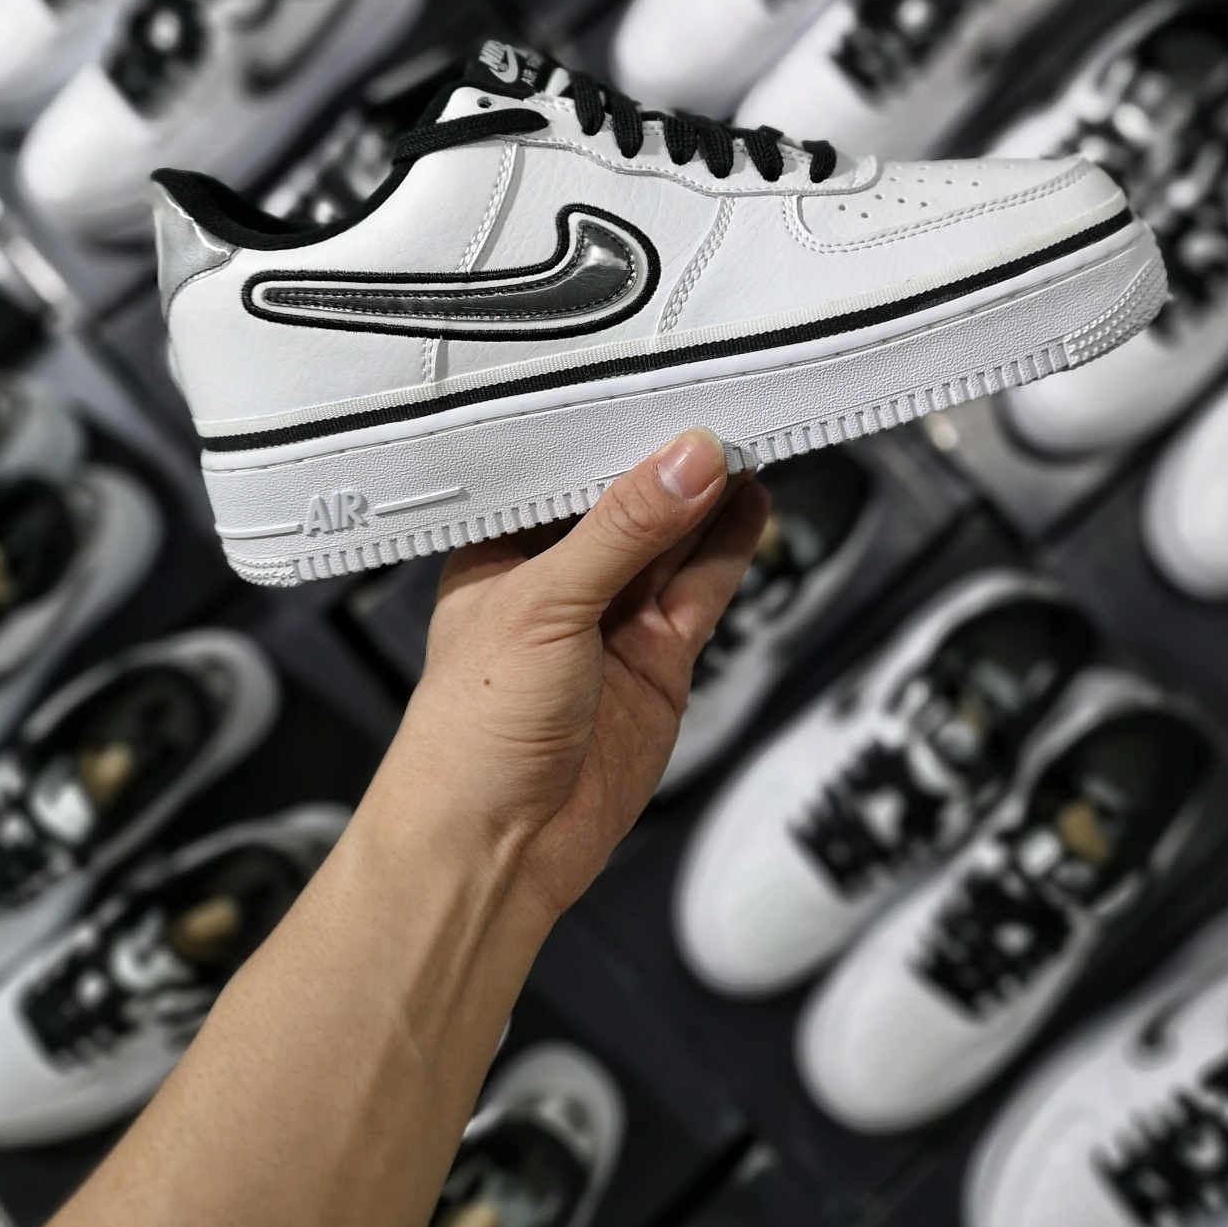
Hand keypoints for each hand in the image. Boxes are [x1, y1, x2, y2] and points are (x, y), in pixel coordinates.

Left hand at [392, 429, 768, 922]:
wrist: (496, 849)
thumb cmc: (474, 726)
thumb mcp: (546, 604)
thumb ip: (625, 529)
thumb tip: (693, 457)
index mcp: (504, 546)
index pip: (566, 467)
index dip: (615, 424)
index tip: (668, 377)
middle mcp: (561, 574)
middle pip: (630, 498)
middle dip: (675, 456)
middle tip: (729, 396)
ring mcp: (614, 616)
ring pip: (675, 539)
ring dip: (711, 494)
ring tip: (754, 434)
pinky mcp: (659, 656)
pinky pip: (701, 588)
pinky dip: (729, 546)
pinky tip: (753, 501)